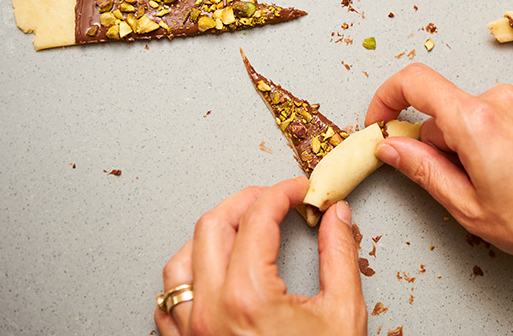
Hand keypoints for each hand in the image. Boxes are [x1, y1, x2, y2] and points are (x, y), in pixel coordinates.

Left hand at [154, 177, 366, 335]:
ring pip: (180, 260)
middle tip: (274, 198)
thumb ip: (339, 254)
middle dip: (246, 201)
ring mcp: (191, 332)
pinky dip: (189, 275)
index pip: (258, 217)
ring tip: (241, 228)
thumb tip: (336, 215)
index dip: (283, 193)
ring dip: (211, 234)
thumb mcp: (343, 314)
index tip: (300, 190)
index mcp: (248, 295)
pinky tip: (212, 271)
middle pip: (212, 225)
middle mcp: (209, 310)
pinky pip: (169, 301)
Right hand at [364, 63, 512, 267]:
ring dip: (474, 141)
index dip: (387, 98)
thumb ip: (422, 170)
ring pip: (477, 113)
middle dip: (442, 143)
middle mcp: (502, 98)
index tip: (382, 122)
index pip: (414, 82)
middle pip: (447, 109)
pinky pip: (508, 113)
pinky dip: (502, 136)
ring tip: (501, 182)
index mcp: (476, 121)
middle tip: (463, 184)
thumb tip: (391, 147)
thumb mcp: (469, 208)